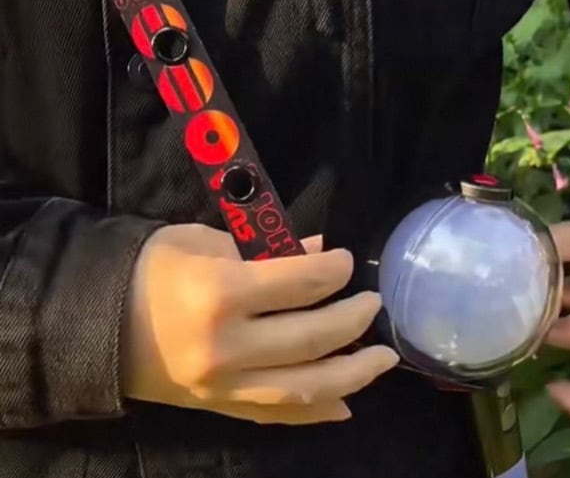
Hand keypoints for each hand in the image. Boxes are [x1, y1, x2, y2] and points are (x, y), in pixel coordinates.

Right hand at [120, 224, 398, 424]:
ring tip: (384, 358)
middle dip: (353, 318)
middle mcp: (227, 347)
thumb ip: (267, 248)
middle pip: (312, 338)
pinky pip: (278, 416)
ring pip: (306, 388)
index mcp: (221, 294)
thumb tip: (320, 249)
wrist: (98, 321)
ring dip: (354, 374)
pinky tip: (346, 404)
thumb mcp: (208, 242)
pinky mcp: (220, 407)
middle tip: (373, 303)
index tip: (347, 261)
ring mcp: (224, 386)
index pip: (301, 283)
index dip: (334, 269)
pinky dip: (316, 411)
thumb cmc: (152, 268)